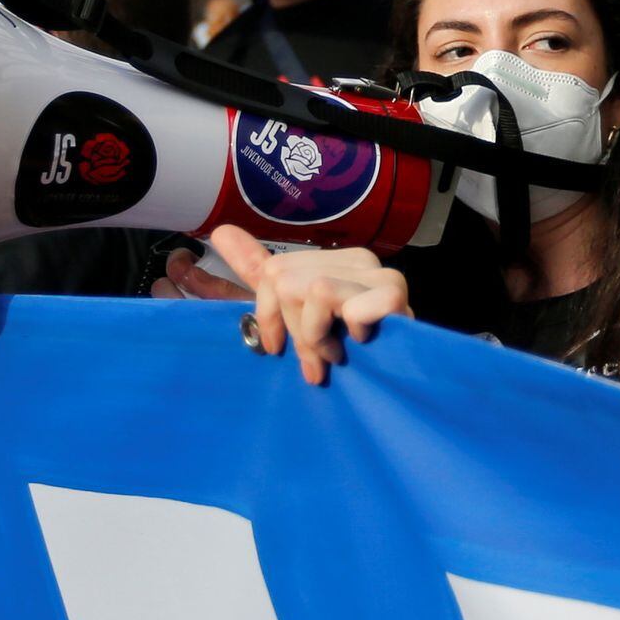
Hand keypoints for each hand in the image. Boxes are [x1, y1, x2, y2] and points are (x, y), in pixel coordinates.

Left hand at [158, 225, 408, 386]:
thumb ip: (257, 271)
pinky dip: (345, 331)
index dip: (267, 314)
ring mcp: (380, 274)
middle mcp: (359, 260)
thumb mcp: (293, 313)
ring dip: (318, 337)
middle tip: (315, 360)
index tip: (275, 346)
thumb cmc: (346, 352)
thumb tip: (221, 230)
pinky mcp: (394, 295)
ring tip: (335, 355)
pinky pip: (345, 304)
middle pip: (287, 281)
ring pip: (313, 291)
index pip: (274, 270)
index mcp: (335, 261)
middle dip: (295, 331)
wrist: (399, 389)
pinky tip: (361, 343)